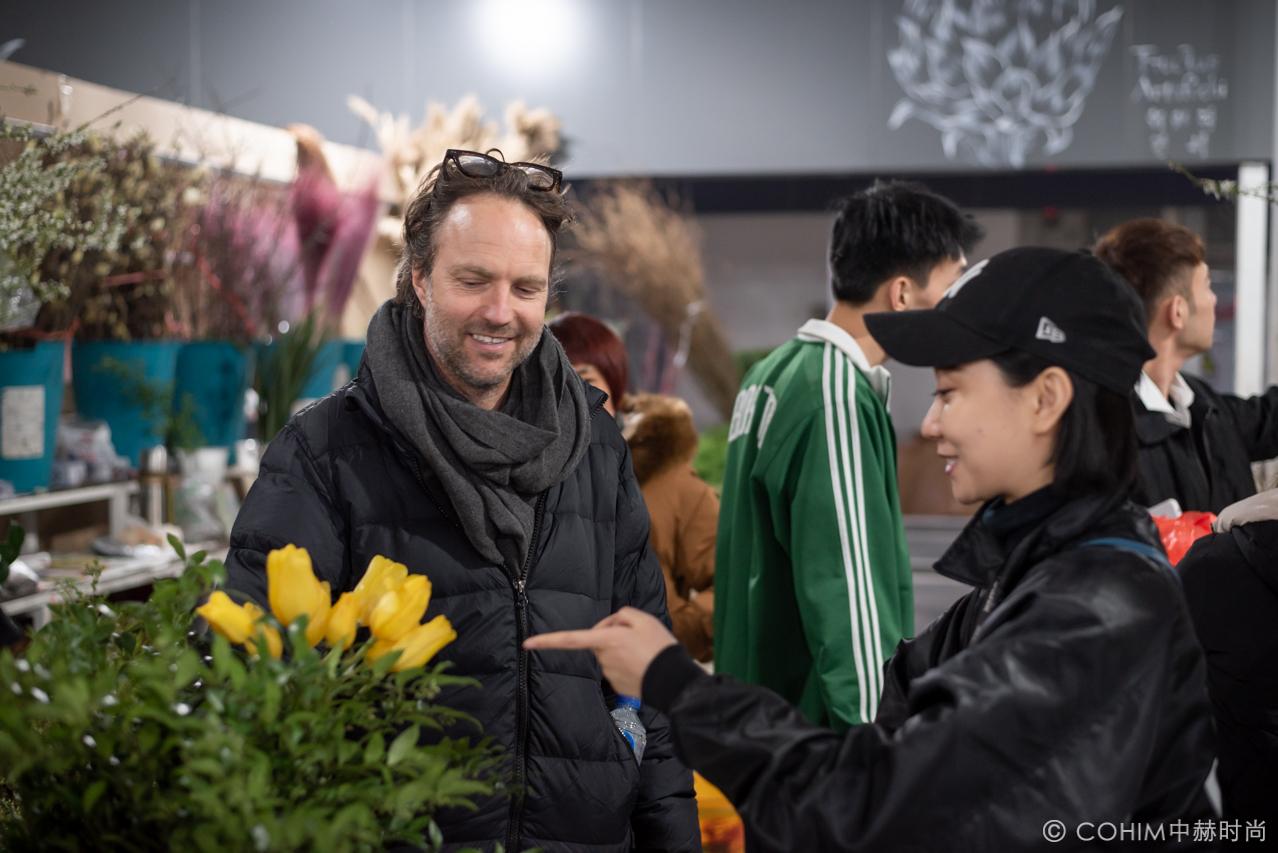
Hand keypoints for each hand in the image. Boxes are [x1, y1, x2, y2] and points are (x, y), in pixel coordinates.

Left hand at [524, 607, 677, 697]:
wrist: (673, 680)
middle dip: (609, 635)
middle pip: (598, 640)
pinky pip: (617, 668)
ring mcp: (610, 674)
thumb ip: (621, 615)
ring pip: (608, 654)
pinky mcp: (618, 686)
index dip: (547, 641)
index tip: (527, 644)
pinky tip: (643, 664)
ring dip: (620, 650)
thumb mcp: (644, 619)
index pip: (571, 639)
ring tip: (644, 651)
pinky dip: (627, 664)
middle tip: (637, 635)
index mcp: (608, 640)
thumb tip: (608, 625)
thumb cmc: (660, 646)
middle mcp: (604, 658)